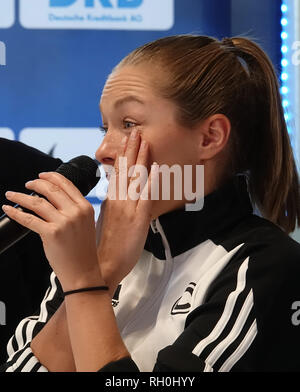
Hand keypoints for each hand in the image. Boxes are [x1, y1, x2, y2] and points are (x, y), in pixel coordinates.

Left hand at [2, 173, 101, 291]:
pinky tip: (9, 209)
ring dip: (21, 196)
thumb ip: (75, 210)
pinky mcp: (51, 234)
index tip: (41, 175)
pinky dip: (16, 213)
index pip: (66, 184)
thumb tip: (55, 199)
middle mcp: (75, 212)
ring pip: (37, 202)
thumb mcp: (86, 225)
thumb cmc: (83, 252)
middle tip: (27, 184)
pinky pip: (29, 219)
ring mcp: (63, 223)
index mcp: (86, 208)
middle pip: (51, 190)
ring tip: (13, 195)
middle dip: (36, 183)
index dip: (51, 176)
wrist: (83, 273)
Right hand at [96, 130, 157, 292]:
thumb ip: (111, 203)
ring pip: (135, 179)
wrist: (104, 264)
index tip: (126, 141)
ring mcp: (129, 208)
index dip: (123, 156)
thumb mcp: (104, 219)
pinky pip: (146, 197)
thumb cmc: (104, 245)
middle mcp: (119, 201)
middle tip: (135, 132)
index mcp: (111, 200)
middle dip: (131, 150)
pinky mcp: (139, 219)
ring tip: (144, 141)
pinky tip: (157, 169)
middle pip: (126, 170)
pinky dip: (151, 182)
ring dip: (140, 159)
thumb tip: (114, 192)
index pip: (117, 173)